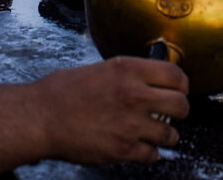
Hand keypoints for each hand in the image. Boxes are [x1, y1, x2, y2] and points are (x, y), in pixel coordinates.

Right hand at [35, 57, 188, 163]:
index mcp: (128, 70)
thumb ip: (129, 74)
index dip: (181, 84)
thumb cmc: (63, 91)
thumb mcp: (101, 68)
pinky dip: (149, 154)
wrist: (41, 117)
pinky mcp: (122, 149)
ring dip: (165, 135)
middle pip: (181, 105)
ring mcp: (130, 124)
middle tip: (172, 112)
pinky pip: (152, 155)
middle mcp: (134, 95)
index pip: (176, 75)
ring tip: (156, 132)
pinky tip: (140, 147)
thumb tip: (151, 78)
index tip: (178, 89)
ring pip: (171, 134)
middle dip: (180, 110)